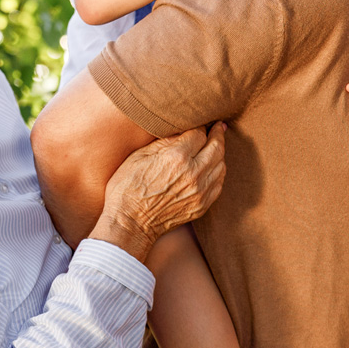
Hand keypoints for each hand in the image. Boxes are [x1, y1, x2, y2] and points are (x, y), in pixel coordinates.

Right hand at [94, 123, 226, 260]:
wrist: (129, 223)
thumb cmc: (127, 188)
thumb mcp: (139, 156)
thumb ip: (164, 141)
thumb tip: (182, 131)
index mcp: (176, 157)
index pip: (199, 134)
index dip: (199, 126)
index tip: (198, 124)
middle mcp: (193, 173)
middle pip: (217, 147)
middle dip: (218, 134)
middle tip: (218, 126)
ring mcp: (200, 191)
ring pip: (221, 165)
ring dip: (219, 153)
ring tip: (215, 145)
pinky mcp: (202, 205)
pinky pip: (219, 183)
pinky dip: (217, 172)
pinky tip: (212, 167)